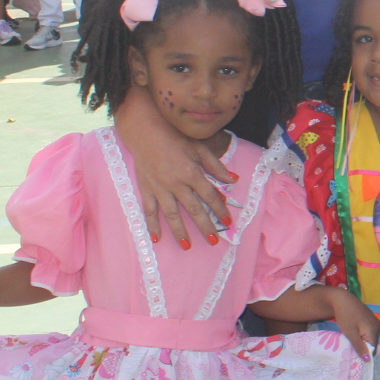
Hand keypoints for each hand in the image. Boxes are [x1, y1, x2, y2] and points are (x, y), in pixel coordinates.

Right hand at [113, 93, 233, 243]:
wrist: (146, 133)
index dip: (220, 209)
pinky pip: (149, 211)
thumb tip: (233, 180)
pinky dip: (152, 225)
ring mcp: (160, 188)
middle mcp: (176, 183)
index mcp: (191, 173)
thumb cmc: (176, 139)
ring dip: (180, 231)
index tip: (228, 222)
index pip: (210, 196)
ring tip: (187, 246)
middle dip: (205, 226)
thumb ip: (216, 166)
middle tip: (214, 241)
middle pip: (194, 209)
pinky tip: (156, 238)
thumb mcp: (200, 148)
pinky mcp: (146, 190)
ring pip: (172, 214)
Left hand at [327, 288, 379, 359]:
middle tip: (350, 351)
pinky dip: (362, 336)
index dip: (364, 355)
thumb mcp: (350, 333)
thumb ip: (359, 347)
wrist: (342, 299)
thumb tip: (368, 360)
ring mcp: (375, 322)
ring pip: (370, 339)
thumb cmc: (345, 316)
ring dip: (362, 343)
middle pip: (372, 344)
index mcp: (374, 331)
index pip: (373, 349)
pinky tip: (354, 335)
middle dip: (363, 349)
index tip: (353, 358)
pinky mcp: (371, 319)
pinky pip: (369, 333)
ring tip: (351, 344)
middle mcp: (378, 327)